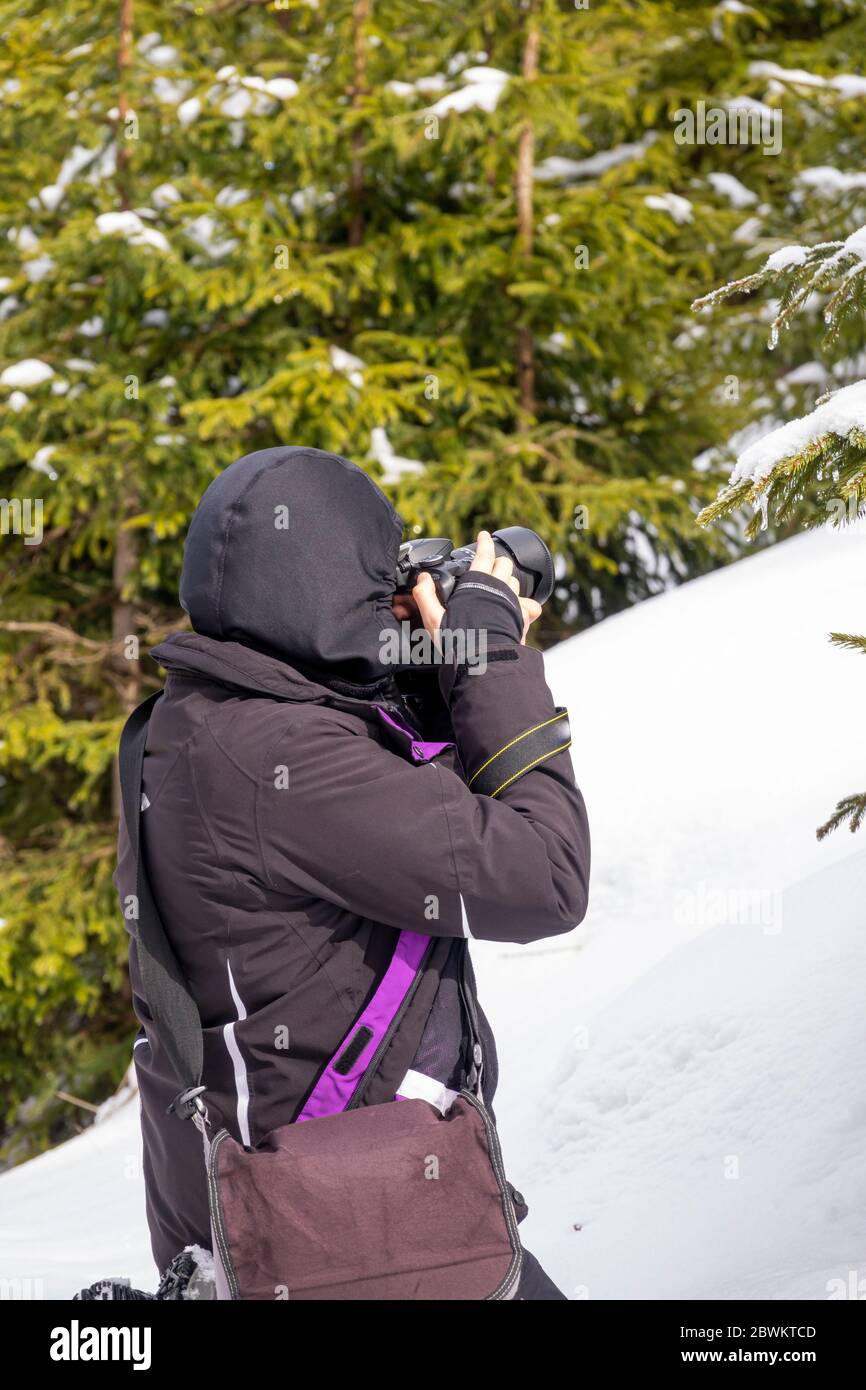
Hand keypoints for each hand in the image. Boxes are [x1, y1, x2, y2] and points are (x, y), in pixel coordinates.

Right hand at [411, 530, 541, 644]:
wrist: (484, 662)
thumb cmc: (459, 642)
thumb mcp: (434, 620)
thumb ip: (426, 596)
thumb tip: (423, 579)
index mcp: (478, 584)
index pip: (484, 554)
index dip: (484, 542)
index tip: (483, 535)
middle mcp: (499, 588)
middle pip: (505, 564)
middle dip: (497, 563)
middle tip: (488, 568)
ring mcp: (514, 602)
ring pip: (516, 582)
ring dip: (508, 582)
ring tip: (498, 591)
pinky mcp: (524, 617)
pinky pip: (530, 605)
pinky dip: (524, 605)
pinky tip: (516, 610)